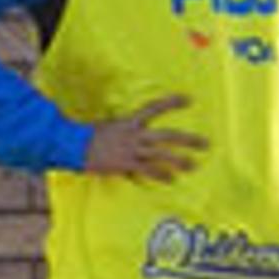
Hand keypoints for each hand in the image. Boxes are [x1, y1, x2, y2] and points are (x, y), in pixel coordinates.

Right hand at [80, 94, 206, 179]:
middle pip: (167, 136)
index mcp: (129, 122)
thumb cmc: (88, 135)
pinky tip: (171, 179)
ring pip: (161, 154)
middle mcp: (134, 134)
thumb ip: (122, 127)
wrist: (72, 145)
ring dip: (179, 160)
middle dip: (188, 139)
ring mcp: (131, 149)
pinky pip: (148, 170)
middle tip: (205, 143)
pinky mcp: (126, 164)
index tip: (189, 99)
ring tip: (193, 165)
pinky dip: (161, 175)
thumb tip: (129, 129)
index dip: (171, 102)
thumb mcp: (108, 125)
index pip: (154, 108)